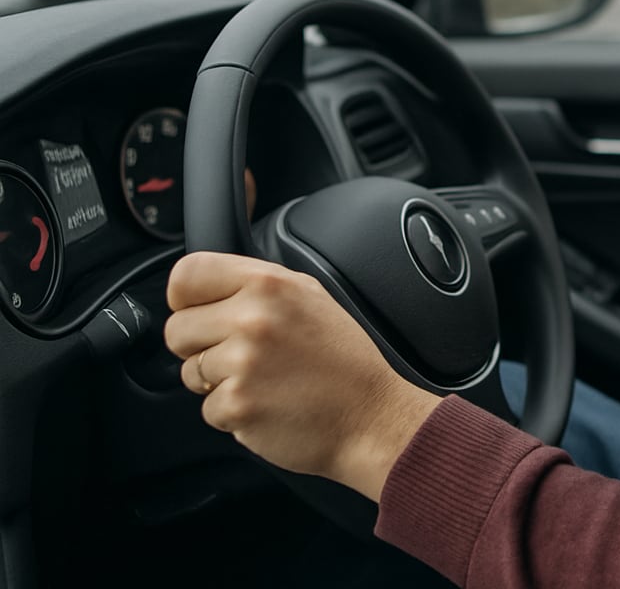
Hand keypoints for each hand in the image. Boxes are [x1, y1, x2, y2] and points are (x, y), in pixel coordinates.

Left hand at [163, 252, 440, 501]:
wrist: (373, 416)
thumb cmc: (343, 361)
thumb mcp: (310, 298)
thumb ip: (258, 287)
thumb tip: (206, 289)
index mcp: (270, 284)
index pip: (186, 274)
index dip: (186, 299)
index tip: (201, 314)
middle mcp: (253, 317)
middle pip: (176, 329)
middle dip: (200, 348)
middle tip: (243, 356)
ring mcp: (243, 362)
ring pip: (188, 372)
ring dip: (218, 383)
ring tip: (264, 380)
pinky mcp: (237, 404)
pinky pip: (206, 408)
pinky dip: (232, 413)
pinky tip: (268, 404)